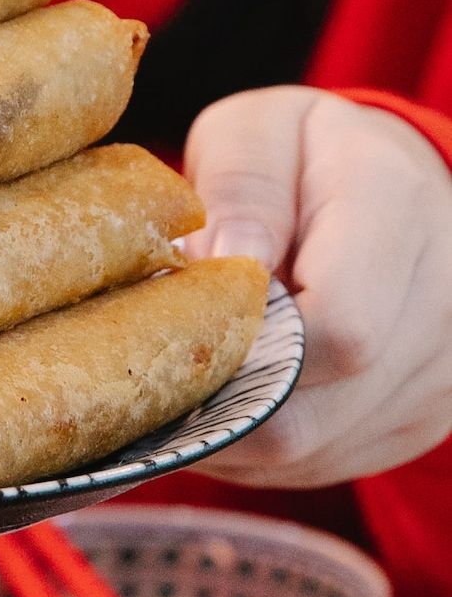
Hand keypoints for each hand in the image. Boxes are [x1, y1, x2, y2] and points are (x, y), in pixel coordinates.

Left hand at [184, 85, 451, 486]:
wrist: (398, 189)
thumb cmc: (308, 157)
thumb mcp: (260, 132)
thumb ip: (243, 184)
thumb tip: (234, 262)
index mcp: (401, 207)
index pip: (338, 327)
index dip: (244, 343)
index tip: (192, 320)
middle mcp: (444, 299)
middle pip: (312, 410)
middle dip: (221, 393)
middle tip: (172, 356)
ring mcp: (441, 373)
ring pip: (308, 450)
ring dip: (233, 425)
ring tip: (204, 368)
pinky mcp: (419, 421)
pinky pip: (319, 464)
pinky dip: (262, 444)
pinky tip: (245, 390)